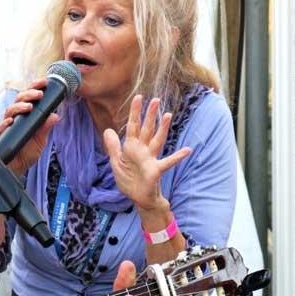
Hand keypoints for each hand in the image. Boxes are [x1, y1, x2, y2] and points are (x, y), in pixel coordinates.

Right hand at [0, 79, 59, 172]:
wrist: (17, 168)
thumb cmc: (27, 153)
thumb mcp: (41, 140)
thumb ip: (46, 128)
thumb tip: (55, 116)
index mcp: (26, 115)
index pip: (29, 97)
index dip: (35, 87)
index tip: (44, 82)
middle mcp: (16, 117)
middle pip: (19, 100)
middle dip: (28, 94)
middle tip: (38, 94)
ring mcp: (6, 126)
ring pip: (10, 110)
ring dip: (19, 107)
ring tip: (29, 107)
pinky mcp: (0, 136)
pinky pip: (0, 127)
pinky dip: (5, 123)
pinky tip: (11, 121)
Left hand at [102, 96, 190, 211]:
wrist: (137, 198)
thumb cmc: (129, 180)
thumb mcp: (116, 162)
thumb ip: (113, 147)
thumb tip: (108, 130)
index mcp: (132, 148)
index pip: (133, 127)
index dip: (135, 113)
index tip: (138, 97)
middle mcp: (143, 150)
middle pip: (147, 129)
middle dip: (150, 115)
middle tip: (156, 99)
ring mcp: (150, 159)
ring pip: (157, 140)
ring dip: (162, 128)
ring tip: (168, 115)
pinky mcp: (155, 170)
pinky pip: (167, 162)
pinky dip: (177, 157)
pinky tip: (187, 150)